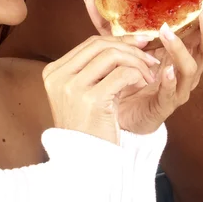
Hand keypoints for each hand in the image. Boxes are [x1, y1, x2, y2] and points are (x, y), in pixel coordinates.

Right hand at [42, 35, 160, 144]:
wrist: (85, 161)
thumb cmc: (87, 128)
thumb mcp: (81, 93)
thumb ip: (93, 69)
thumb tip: (124, 42)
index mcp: (53, 72)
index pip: (90, 44)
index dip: (118, 40)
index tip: (138, 43)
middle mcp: (58, 76)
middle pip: (100, 45)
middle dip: (130, 48)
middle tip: (149, 58)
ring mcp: (72, 87)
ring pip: (112, 55)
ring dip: (137, 62)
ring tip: (148, 75)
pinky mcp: (90, 99)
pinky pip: (122, 74)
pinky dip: (138, 75)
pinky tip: (143, 84)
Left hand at [82, 0, 202, 133]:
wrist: (116, 111)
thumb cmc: (123, 75)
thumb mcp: (115, 45)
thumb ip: (106, 22)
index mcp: (179, 51)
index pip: (202, 30)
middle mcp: (185, 68)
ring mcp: (178, 87)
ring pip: (191, 67)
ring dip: (180, 49)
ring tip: (167, 34)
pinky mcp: (166, 104)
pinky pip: (172, 92)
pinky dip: (169, 80)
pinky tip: (166, 70)